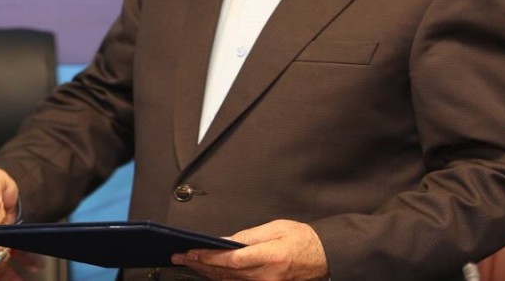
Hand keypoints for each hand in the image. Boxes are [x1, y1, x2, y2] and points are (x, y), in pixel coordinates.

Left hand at [169, 219, 328, 280]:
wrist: (324, 257)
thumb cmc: (302, 239)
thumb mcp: (276, 228)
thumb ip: (248, 236)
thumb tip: (224, 241)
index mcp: (270, 256)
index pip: (232, 259)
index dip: (208, 257)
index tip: (191, 252)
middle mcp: (267, 276)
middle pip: (226, 272)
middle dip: (200, 264)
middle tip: (180, 257)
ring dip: (207, 273)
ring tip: (188, 263)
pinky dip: (221, 278)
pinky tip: (209, 272)